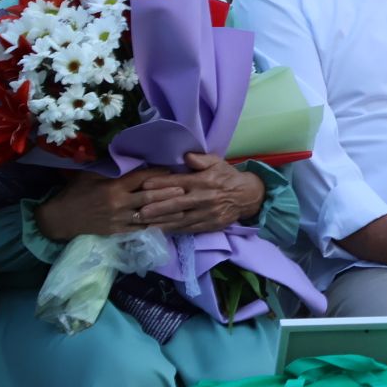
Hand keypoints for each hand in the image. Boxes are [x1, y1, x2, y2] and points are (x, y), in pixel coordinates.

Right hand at [36, 167, 175, 240]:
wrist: (60, 219)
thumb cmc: (75, 193)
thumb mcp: (89, 175)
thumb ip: (110, 169)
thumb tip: (127, 156)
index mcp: (113, 187)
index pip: (141, 179)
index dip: (158, 174)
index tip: (172, 170)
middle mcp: (119, 204)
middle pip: (150, 197)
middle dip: (169, 193)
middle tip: (187, 189)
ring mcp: (119, 220)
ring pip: (149, 215)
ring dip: (168, 212)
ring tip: (185, 208)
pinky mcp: (118, 232)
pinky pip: (141, 229)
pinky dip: (155, 226)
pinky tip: (169, 225)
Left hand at [135, 153, 266, 233]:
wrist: (247, 196)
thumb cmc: (227, 177)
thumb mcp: (217, 162)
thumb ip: (201, 159)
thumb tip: (186, 156)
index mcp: (204, 181)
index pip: (179, 182)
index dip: (161, 184)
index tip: (144, 186)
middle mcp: (204, 198)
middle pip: (177, 204)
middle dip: (157, 208)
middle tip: (139, 211)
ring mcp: (206, 213)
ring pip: (181, 219)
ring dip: (162, 222)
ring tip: (144, 224)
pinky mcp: (209, 225)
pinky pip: (188, 229)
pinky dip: (173, 230)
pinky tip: (160, 231)